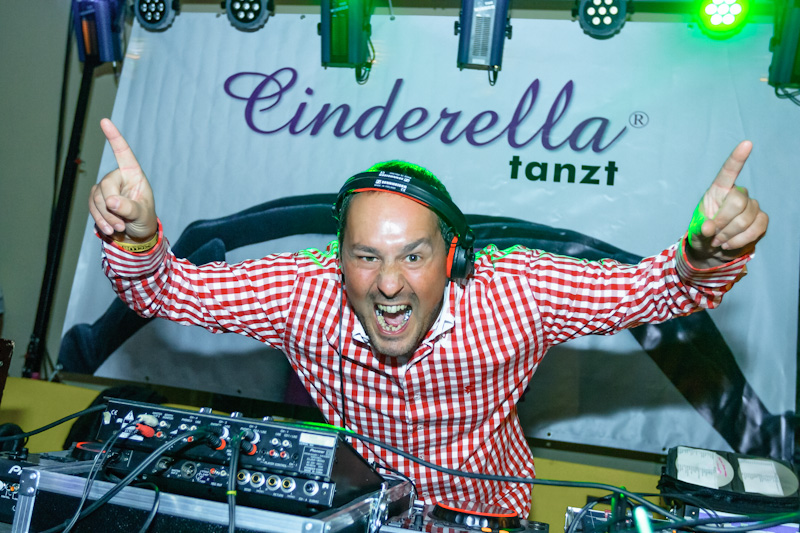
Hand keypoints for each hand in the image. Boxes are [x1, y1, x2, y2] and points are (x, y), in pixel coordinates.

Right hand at [89, 119, 157, 241]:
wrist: (136, 234)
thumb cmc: (144, 219)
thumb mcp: (141, 214)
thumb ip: (128, 207)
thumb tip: (110, 200)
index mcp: (134, 175)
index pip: (123, 153)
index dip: (114, 138)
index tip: (105, 121)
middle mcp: (118, 178)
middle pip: (105, 186)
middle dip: (111, 207)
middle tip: (122, 224)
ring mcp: (106, 188)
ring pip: (96, 198)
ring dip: (106, 217)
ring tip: (119, 228)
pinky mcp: (96, 199)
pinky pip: (91, 207)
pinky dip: (99, 221)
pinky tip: (110, 230)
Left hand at [686, 140, 768, 268]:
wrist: (712, 250)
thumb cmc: (703, 235)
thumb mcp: (695, 232)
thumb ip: (700, 229)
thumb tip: (709, 228)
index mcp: (718, 190)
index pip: (728, 172)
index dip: (737, 158)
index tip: (746, 143)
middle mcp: (737, 194)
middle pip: (737, 202)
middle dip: (723, 222)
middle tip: (713, 235)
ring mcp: (751, 206)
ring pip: (746, 219)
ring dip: (729, 235)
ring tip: (718, 241)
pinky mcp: (761, 219)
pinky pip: (756, 229)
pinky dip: (740, 241)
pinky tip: (729, 244)